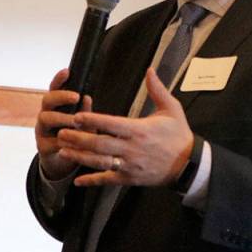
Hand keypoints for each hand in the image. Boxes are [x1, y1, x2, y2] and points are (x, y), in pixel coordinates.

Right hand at [34, 68, 90, 180]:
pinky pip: (49, 141)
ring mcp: (41, 130)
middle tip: (76, 97)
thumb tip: (88, 97)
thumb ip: (85, 112)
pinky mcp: (42, 146)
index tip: (67, 71)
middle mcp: (45, 115)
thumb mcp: (82, 124)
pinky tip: (71, 142)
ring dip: (62, 118)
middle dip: (61, 96)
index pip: (54, 89)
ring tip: (76, 122)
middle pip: (47, 100)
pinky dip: (61, 141)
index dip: (59, 79)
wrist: (62, 162)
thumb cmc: (74, 136)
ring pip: (45, 118)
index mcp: (55, 106)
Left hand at [58, 68, 193, 187]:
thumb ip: (158, 90)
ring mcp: (130, 166)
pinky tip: (77, 181)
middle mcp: (132, 149)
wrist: (189, 164)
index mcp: (139, 130)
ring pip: (100, 162)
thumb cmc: (179, 135)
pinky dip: (92, 181)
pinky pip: (108, 180)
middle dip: (78, 139)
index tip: (77, 116)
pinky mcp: (130, 179)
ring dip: (80, 157)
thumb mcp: (172, 109)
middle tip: (61, 133)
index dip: (93, 121)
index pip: (111, 124)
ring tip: (62, 151)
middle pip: (100, 144)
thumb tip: (150, 70)